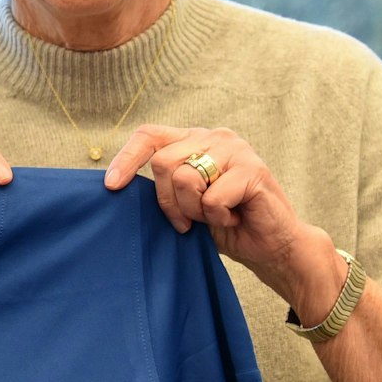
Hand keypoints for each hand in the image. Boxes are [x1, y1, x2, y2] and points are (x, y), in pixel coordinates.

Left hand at [105, 124, 338, 308]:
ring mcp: (236, 149)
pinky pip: (212, 198)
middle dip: (169, 202)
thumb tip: (115, 183)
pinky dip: (218, 217)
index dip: (126, 159)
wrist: (271, 247)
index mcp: (195, 140)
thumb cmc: (227, 225)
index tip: (110, 186)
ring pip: (185, 178)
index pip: (149, 135)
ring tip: (217, 215)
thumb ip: (163, 186)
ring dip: (195, 210)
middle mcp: (214, 137)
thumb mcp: (185, 204)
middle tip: (190, 221)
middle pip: (163, 163)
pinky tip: (235, 216)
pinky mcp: (252, 169)